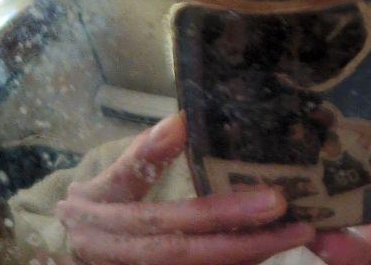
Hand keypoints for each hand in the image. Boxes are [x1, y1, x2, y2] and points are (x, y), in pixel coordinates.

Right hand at [55, 113, 315, 263]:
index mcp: (117, 230)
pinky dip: (242, 260)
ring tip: (301, 234)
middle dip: (251, 243)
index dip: (226, 213)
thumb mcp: (106, 178)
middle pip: (197, 257)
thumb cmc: (94, 206)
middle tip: (303, 225)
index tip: (274, 199)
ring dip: (254, 256)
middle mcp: (133, 260)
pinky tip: (274, 245)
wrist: (67, 250)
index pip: (178, 223)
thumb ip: (142, 154)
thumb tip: (183, 119)